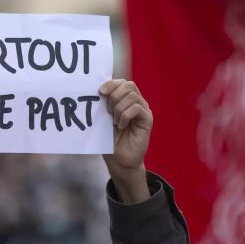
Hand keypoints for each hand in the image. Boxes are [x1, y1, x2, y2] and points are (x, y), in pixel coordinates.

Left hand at [100, 79, 152, 203]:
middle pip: (129, 85)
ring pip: (132, 96)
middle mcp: (137, 103)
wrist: (119, 160)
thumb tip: (97, 90)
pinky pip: (137, 108)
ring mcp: (143, 111)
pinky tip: (121, 126)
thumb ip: (104, 105)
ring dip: (118, 108)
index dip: (111, 84)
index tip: (100, 92)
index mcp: (126, 100)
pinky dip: (125, 115)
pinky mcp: (147, 120)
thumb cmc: (110, 141)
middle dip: (114, 95)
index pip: (123, 83)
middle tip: (107, 111)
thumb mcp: (104, 119)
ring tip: (114, 122)